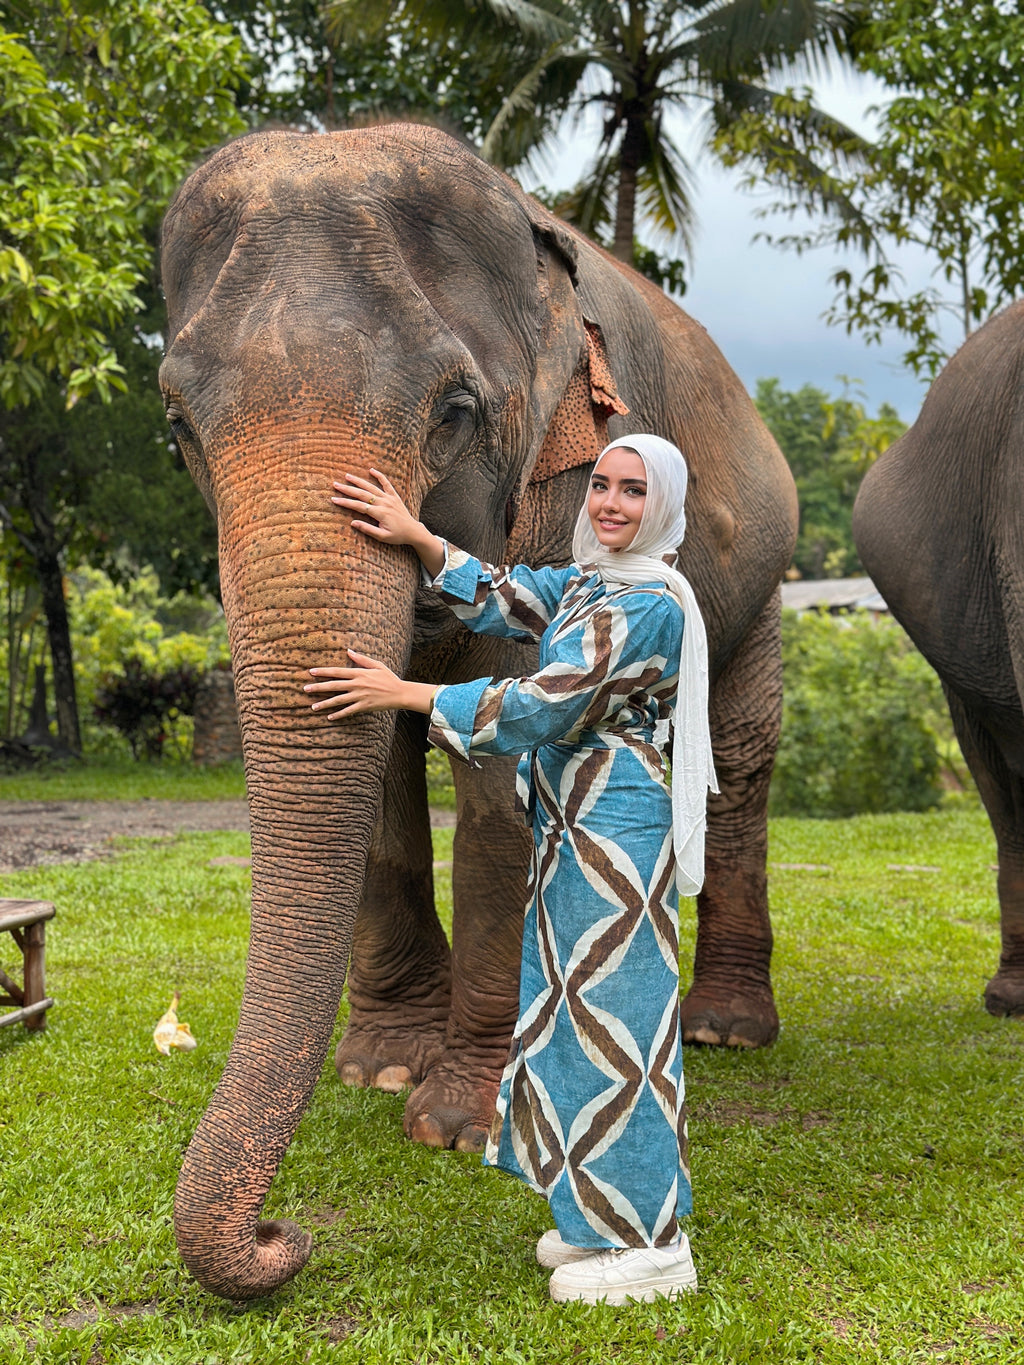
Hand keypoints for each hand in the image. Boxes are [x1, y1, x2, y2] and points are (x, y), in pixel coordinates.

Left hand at [305, 651, 435, 718]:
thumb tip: (348, 651)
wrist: (400, 693)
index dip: (323, 672)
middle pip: (334, 686)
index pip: (337, 672)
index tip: (311, 672)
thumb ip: (361, 659)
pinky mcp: (364, 706)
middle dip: (318, 687)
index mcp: (359, 673)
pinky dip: (339, 714)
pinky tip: (330, 717)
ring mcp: (360, 696)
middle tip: (305, 689)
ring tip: (313, 706)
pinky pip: (348, 711)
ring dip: (325, 703)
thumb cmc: (389, 678)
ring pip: (338, 700)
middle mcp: (357, 684)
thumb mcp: (377, 665)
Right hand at [331, 469, 444, 575]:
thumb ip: (368, 529)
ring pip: (372, 487)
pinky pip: (387, 483)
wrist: (414, 531)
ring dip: (359, 481)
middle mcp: (384, 503)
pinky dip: (380, 476)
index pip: (359, 506)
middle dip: (348, 489)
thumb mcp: (382, 537)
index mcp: (380, 513)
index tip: (334, 499)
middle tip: (335, 485)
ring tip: (347, 476)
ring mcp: (389, 498)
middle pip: (362, 494)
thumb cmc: (397, 536)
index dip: (346, 502)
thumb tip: (353, 523)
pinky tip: (371, 470)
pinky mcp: (394, 496)